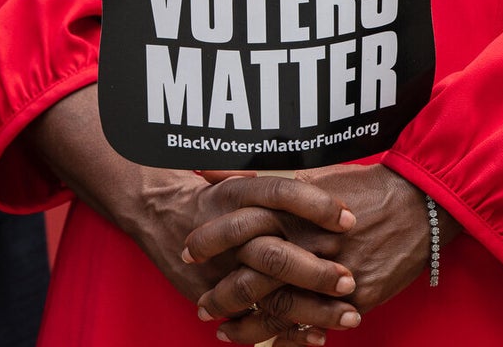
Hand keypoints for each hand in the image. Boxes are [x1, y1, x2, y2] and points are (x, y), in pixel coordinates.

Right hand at [27, 90, 356, 338]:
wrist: (152, 209)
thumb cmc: (209, 190)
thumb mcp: (237, 172)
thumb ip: (276, 180)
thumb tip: (330, 181)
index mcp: (234, 194)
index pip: (280, 194)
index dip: (317, 206)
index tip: (351, 218)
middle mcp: (226, 230)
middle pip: (273, 253)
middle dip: (314, 270)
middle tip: (350, 280)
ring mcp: (217, 268)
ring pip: (264, 293)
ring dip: (309, 308)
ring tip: (349, 316)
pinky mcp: (210, 294)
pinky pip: (248, 318)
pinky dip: (283, 331)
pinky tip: (316, 336)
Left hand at [189, 164, 440, 342]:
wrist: (420, 204)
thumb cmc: (363, 186)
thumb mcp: (311, 174)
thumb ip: (261, 178)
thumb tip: (208, 168)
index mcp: (295, 212)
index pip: (240, 231)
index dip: (210, 244)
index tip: (188, 253)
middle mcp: (310, 245)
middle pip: (254, 278)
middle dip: (222, 295)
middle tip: (201, 305)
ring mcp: (334, 276)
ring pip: (281, 311)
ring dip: (249, 327)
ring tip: (225, 332)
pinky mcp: (358, 298)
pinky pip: (317, 326)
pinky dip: (291, 338)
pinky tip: (271, 342)